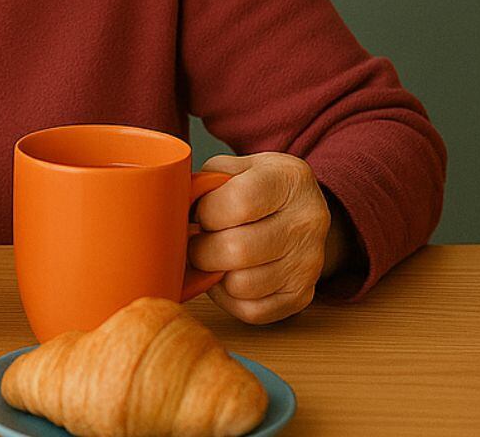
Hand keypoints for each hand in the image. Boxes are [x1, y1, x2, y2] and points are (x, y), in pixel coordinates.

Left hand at [186, 152, 354, 324]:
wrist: (301, 211)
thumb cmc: (257, 188)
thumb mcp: (236, 168)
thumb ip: (206, 183)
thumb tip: (171, 213)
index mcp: (289, 180)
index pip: (239, 203)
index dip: (205, 213)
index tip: (198, 214)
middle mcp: (307, 222)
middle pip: (238, 249)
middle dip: (202, 249)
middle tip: (196, 242)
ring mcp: (308, 263)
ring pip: (241, 285)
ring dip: (215, 275)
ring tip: (213, 257)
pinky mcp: (302, 296)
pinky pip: (252, 310)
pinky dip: (229, 298)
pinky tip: (228, 276)